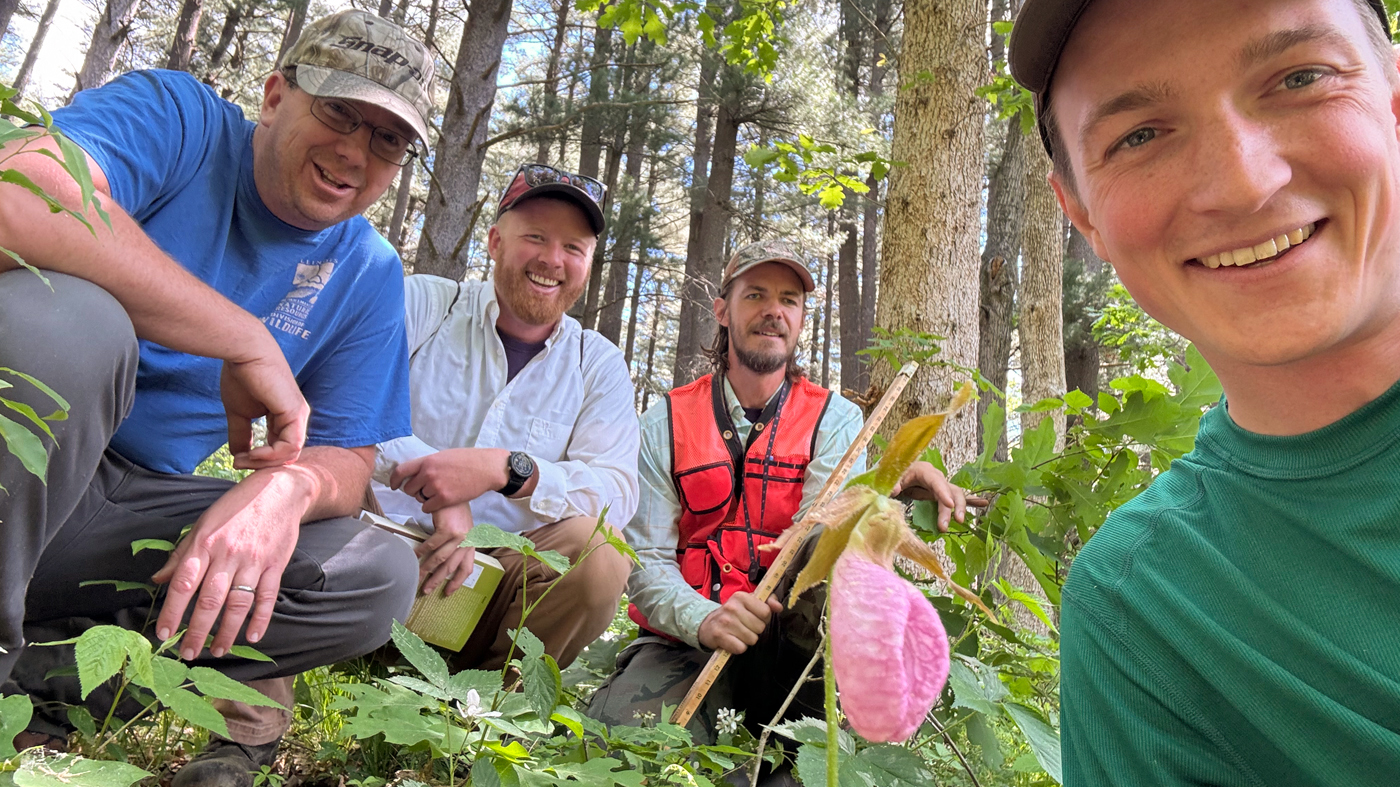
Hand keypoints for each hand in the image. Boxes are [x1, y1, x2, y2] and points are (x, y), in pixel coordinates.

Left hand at [152, 468, 306, 659]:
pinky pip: (268, 596)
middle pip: (210, 600)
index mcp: (205, 543)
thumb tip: (158, 580)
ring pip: (238, 603)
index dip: (173, 611)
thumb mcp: (202, 524)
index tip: (163, 633)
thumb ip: (181, 554)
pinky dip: (261, 618)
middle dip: (198, 631)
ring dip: (227, 631)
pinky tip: (253, 636)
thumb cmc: (236, 507)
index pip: (184, 583)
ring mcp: (254, 561)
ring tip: (217, 651)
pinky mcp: (276, 564)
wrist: (279, 491)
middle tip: (188, 653)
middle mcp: (228, 554)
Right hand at [220, 340, 308, 468]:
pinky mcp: (295, 413)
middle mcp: (296, 419)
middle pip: (285, 456)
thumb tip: (238, 456)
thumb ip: (242, 435)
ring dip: (263, 463)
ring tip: (243, 459)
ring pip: (289, 455)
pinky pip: (290, 447)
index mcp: (285, 418)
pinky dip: (270, 456)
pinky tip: (253, 453)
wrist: (245, 353)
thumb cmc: (242, 377)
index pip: (279, 451)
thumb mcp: (240, 414)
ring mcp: (298, 416)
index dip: (258, 461)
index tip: (236, 461)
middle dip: (260, 465)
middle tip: (238, 464)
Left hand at [391, 448, 508, 512]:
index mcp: (427, 461)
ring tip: (439, 493)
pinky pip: (428, 508)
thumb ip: (429, 464)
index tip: (394, 485)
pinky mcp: (444, 499)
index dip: (394, 480)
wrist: (486, 468)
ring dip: (426, 498)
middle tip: (425, 490)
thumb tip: (416, 473)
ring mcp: (436, 487)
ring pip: (420, 499)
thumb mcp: (444, 456)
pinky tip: (441, 501)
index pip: (401, 471)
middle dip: (414, 491)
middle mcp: (428, 474)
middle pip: (409, 488)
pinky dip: (432, 507)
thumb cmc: (468, 460)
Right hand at [419, 502, 476, 595]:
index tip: (448, 592)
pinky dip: (422, 552)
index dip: (457, 581)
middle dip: (438, 580)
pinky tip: (414, 556)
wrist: (455, 488)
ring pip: (441, 559)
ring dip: (427, 570)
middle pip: (451, 567)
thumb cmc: (455, 507)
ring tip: (418, 577)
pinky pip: (432, 545)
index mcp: (471, 542)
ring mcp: (458, 536)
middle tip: (426, 590)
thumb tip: (442, 557)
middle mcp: (467, 541)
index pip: (467, 567)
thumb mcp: (460, 526)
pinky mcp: (448, 529)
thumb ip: (455, 542)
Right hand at [697, 591, 781, 654]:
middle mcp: (732, 607)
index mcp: (741, 597)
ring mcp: (725, 622)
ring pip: (752, 639)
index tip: (754, 617)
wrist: (706, 624)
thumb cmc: (732, 614)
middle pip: (760, 627)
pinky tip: (732, 641)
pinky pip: (741, 648)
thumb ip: (767, 602)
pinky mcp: (719, 636)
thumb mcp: (748, 603)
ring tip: (737, 634)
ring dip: (746, 640)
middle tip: (744, 627)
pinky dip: (738, 647)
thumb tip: (778, 607)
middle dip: (754, 630)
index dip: (763, 618)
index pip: (766, 612)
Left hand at [892, 461, 988, 531]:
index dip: (943, 493)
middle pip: (950, 490)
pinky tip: (983, 503)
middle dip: (952, 507)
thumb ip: (893, 483)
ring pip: (956, 495)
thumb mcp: (892, 477)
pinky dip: (970, 501)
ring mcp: (941, 486)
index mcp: (924, 471)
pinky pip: (957, 498)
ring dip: (960, 508)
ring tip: (959, 522)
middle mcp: (936, 477)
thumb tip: (894, 491)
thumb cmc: (895, 473)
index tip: (948, 504)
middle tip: (948, 524)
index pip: (936, 481)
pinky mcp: (943, 494)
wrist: (897, 472)